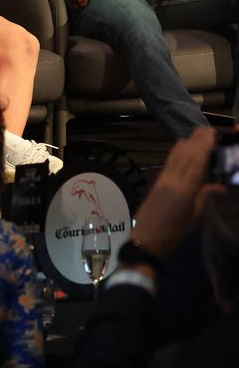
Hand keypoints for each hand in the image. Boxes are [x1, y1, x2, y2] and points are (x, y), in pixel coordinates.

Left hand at [132, 127, 223, 258]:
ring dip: (186, 144)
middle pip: (186, 157)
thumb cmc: (174, 232)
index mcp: (185, 190)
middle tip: (206, 128)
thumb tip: (221, 186)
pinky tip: (179, 147)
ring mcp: (162, 180)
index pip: (196, 163)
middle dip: (196, 141)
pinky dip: (175, 153)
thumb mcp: (194, 217)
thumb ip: (204, 197)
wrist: (146, 239)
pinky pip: (168, 164)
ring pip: (176, 158)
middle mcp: (172, 181)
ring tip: (195, 133)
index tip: (211, 134)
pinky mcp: (156, 183)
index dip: (204, 147)